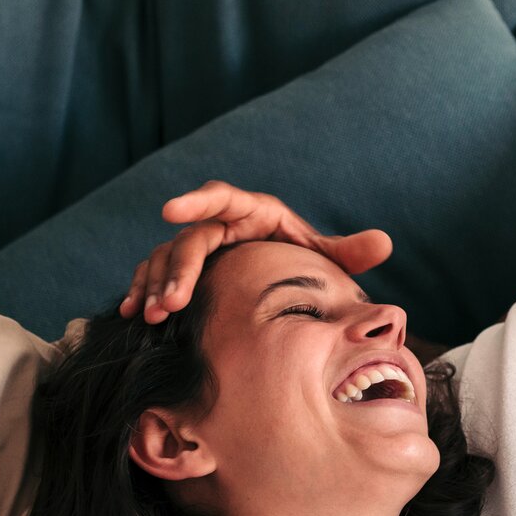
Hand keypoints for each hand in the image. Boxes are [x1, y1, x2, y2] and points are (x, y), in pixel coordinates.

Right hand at [118, 181, 393, 323]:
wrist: (277, 274)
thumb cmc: (298, 260)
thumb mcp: (321, 257)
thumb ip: (347, 252)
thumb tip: (384, 242)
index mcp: (251, 213)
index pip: (221, 198)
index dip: (196, 202)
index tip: (169, 211)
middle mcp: (219, 225)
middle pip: (191, 240)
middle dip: (178, 270)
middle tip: (171, 303)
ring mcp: (196, 248)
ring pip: (164, 259)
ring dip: (155, 286)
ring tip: (152, 316)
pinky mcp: (181, 270)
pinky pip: (153, 276)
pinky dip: (141, 292)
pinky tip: (131, 315)